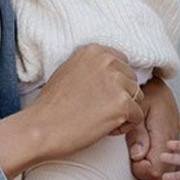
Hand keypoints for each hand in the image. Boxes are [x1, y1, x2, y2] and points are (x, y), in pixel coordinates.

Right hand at [0, 44, 144, 176]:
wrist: (41, 128)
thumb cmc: (51, 106)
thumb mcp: (69, 71)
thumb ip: (92, 67)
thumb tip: (112, 72)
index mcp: (94, 51)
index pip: (123, 64)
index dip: (115, 84)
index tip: (100, 96)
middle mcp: (107, 61)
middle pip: (132, 81)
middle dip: (120, 98)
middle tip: (97, 111)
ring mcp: (116, 82)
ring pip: (137, 99)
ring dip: (124, 112)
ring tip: (100, 119)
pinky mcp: (122, 104)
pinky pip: (138, 117)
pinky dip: (125, 126)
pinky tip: (105, 128)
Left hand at [124, 78, 179, 179]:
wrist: (159, 92)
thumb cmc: (150, 97)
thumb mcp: (141, 107)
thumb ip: (137, 132)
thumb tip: (137, 155)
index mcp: (165, 143)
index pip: (154, 173)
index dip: (138, 172)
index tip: (129, 160)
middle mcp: (170, 158)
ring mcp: (169, 164)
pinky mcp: (166, 165)